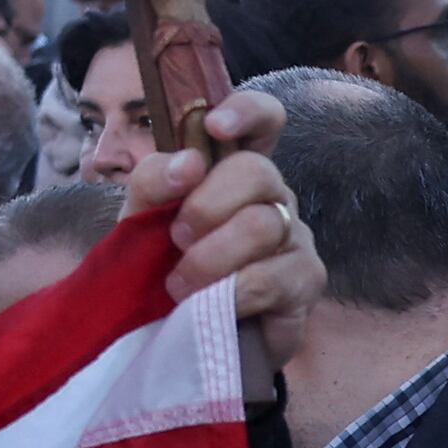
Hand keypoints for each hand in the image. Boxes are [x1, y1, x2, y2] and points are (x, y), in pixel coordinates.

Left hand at [139, 86, 323, 332]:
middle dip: (207, 205)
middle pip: (258, 171)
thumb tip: (188, 163)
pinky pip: (274, 277)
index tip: (215, 126)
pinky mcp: (305, 281)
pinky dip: (233, 292)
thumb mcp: (141, 219)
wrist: (180, 335)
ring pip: (264, 225)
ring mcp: (294, 236)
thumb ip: (153, 181)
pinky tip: (214, 306)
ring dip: (211, 257)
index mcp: (233, 168)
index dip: (246, 112)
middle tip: (176, 237)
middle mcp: (272, 194)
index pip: (263, 119)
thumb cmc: (165, 266)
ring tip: (179, 284)